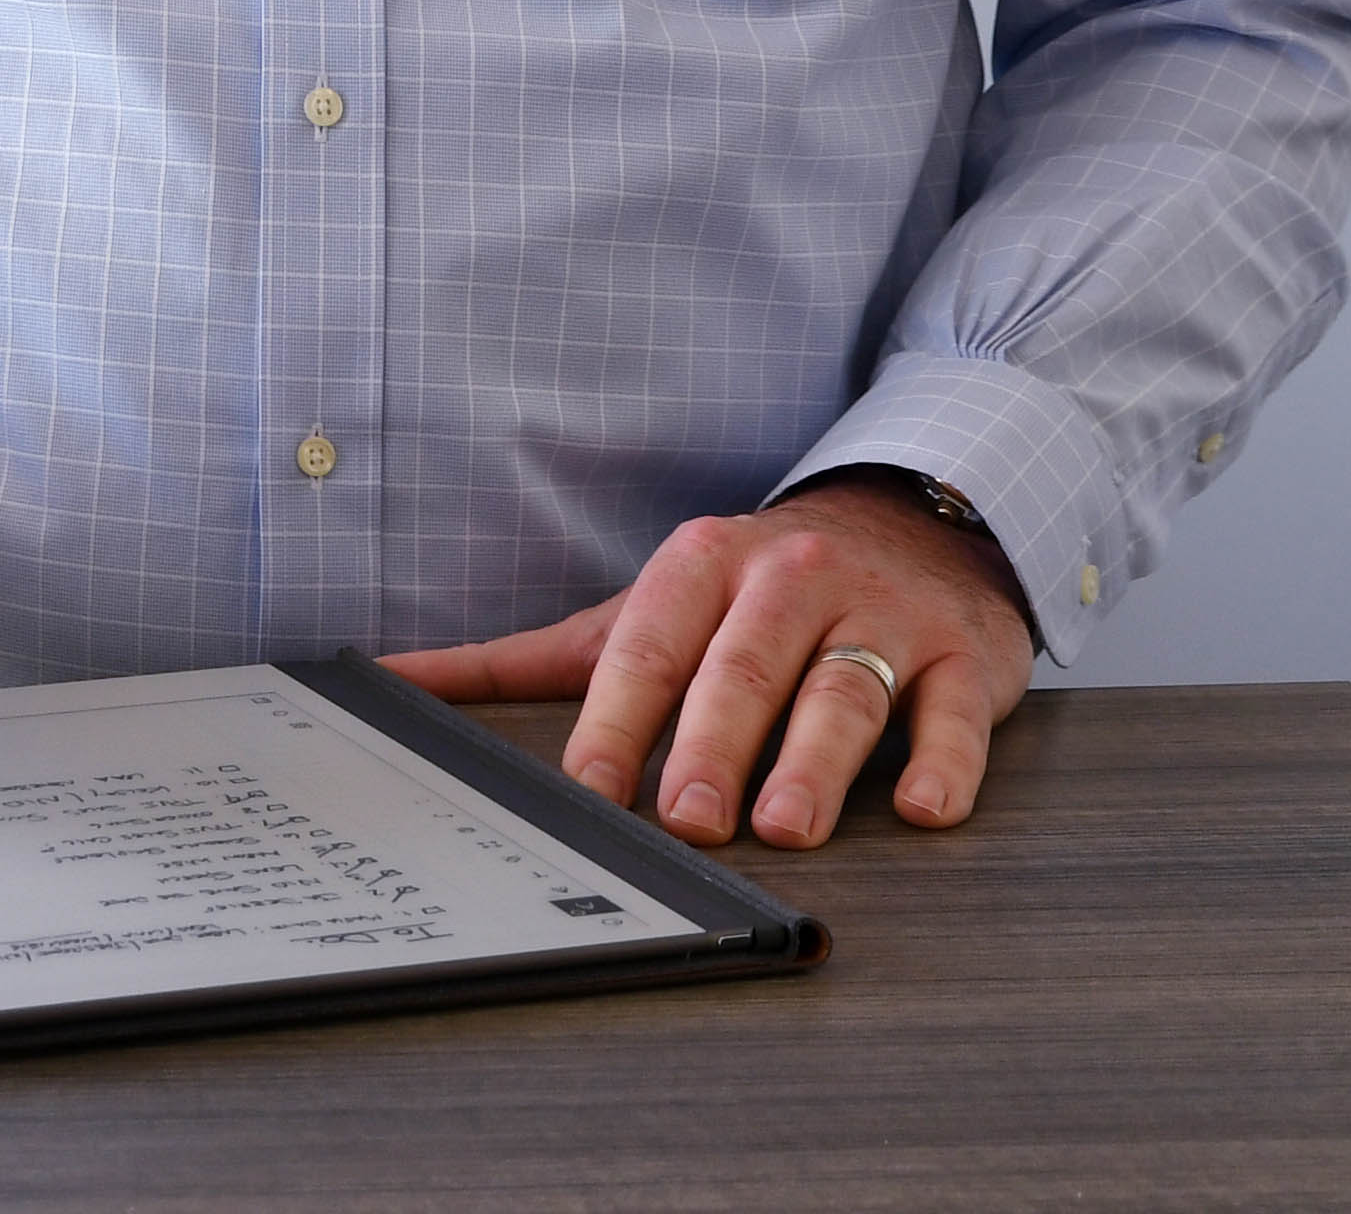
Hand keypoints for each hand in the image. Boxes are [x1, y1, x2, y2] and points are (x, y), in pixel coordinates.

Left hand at [380, 479, 1033, 847]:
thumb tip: (387, 683)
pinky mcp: (963, 657)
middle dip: (712, 744)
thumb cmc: (752, 589)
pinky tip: (919, 808)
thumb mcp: (639, 605)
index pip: (648, 646)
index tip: (589, 790)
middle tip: (689, 821)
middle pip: (742, 667)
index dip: (617, 720)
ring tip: (785, 827)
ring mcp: (880, 617)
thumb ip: (521, 657)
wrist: (916, 523)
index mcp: (700, 565)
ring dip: (811, 762)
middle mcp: (788, 579)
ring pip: (841, 690)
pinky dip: (941, 762)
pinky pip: (953, 712)